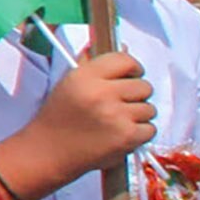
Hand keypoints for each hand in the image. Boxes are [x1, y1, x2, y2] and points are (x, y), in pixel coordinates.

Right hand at [9, 46, 157, 185]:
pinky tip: (122, 134)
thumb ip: (93, 61)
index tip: (131, 75)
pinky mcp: (127, 137)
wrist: (49, 151)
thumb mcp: (69, 82)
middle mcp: (102, 93)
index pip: (125, 60)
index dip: (132, 67)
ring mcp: (116, 116)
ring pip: (149, 108)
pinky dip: (140, 134)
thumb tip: (123, 47)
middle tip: (121, 103)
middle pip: (144, 85)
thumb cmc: (59, 117)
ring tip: (118, 121)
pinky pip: (150, 129)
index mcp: (86, 76)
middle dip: (136, 95)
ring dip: (138, 116)